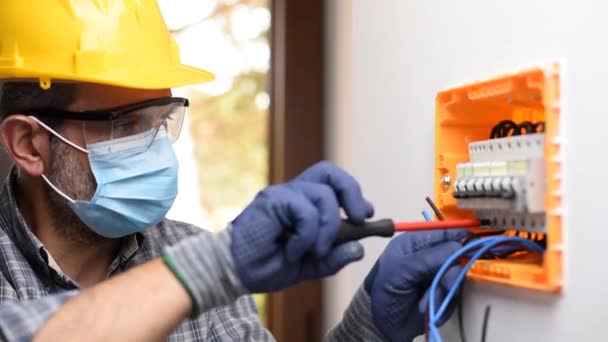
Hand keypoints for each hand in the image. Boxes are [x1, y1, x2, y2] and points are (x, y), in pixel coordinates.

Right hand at [230, 161, 373, 292]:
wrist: (235, 272)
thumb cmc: (268, 266)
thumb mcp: (310, 266)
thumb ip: (333, 257)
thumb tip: (359, 248)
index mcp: (303, 203)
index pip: (332, 184)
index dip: (353, 195)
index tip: (366, 215)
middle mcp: (293, 193)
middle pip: (330, 173)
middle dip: (352, 193)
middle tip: (360, 219)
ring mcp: (282, 194)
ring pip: (323, 195)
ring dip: (327, 227)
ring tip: (315, 251)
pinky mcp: (272, 200)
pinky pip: (305, 211)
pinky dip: (307, 234)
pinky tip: (294, 250)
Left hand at [364, 229, 469, 341]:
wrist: (383, 324)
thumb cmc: (384, 292)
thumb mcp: (402, 270)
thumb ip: (430, 258)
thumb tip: (458, 248)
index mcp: (415, 243)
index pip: (444, 232)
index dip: (460, 236)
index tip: (473, 244)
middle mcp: (428, 256)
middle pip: (455, 254)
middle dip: (450, 271)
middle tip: (441, 283)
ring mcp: (437, 274)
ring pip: (456, 275)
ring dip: (443, 289)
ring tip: (426, 299)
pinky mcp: (443, 292)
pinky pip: (454, 293)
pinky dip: (443, 300)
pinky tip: (428, 305)